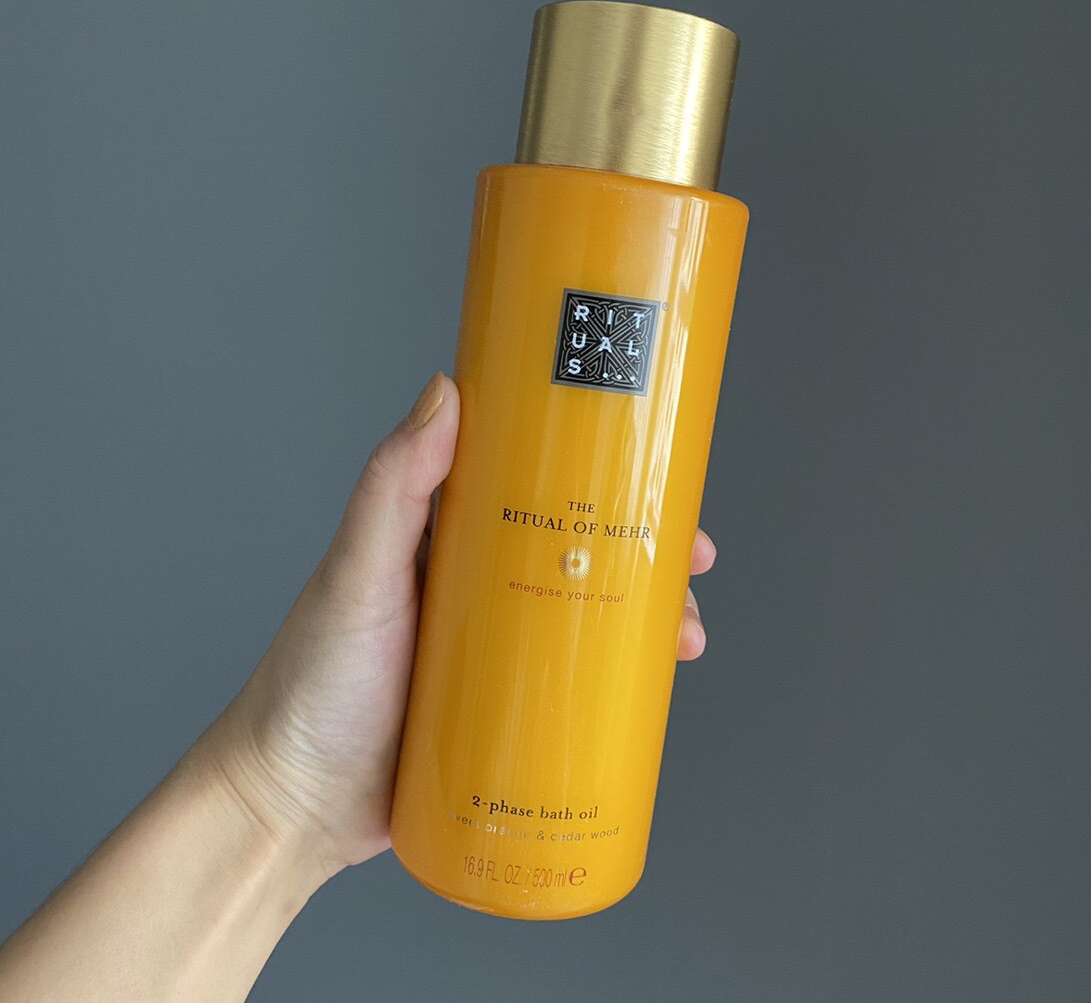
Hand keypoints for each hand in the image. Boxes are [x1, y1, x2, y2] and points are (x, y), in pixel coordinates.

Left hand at [201, 371, 717, 877]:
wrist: (293, 806)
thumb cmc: (310, 685)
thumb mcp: (356, 576)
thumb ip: (394, 487)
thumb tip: (445, 392)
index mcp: (446, 539)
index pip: (535, 485)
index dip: (599, 473)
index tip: (653, 472)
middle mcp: (475, 586)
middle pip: (578, 551)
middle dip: (645, 552)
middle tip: (690, 566)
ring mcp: (492, 649)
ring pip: (585, 617)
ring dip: (644, 621)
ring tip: (684, 639)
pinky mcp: (501, 709)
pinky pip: (570, 684)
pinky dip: (615, 683)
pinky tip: (648, 694)